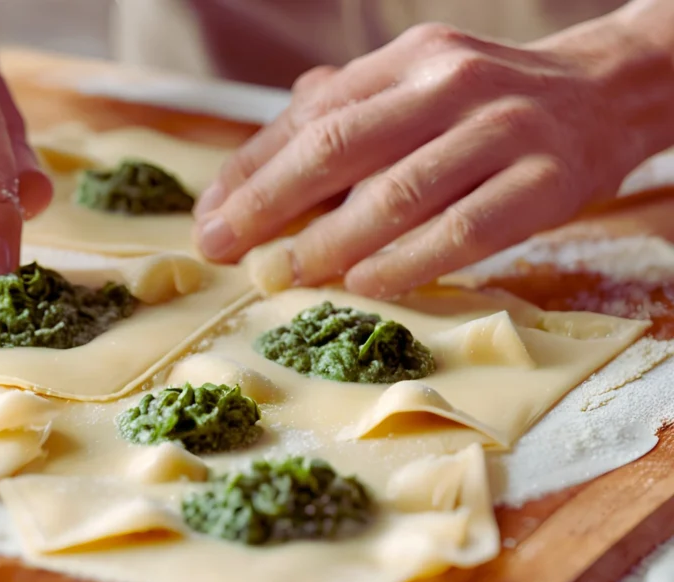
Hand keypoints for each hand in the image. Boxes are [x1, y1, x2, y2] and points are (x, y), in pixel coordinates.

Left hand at [192, 18, 672, 297]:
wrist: (606, 94)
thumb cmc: (486, 106)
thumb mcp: (416, 88)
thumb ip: (343, 119)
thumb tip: (251, 175)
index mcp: (406, 60)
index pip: (310, 116)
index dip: (251, 170)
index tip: (211, 217)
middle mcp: (449, 83)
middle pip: (338, 146)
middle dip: (268, 204)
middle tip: (225, 249)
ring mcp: (501, 129)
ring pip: (397, 192)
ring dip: (330, 242)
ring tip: (285, 275)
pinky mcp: (545, 181)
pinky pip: (464, 229)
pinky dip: (408, 262)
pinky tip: (365, 284)